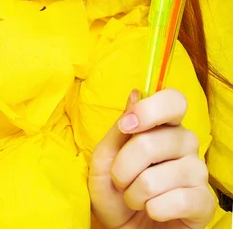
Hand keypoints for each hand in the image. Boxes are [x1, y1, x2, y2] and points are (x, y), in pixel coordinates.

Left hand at [88, 88, 215, 228]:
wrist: (125, 228)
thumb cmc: (115, 190)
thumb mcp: (104, 158)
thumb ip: (119, 128)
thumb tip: (135, 94)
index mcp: (164, 125)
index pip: (174, 100)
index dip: (150, 109)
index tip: (127, 126)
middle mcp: (185, 142)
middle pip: (152, 141)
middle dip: (123, 166)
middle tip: (120, 179)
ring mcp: (197, 171)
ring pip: (155, 177)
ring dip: (134, 193)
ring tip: (135, 198)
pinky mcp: (204, 202)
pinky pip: (175, 201)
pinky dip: (153, 210)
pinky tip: (153, 210)